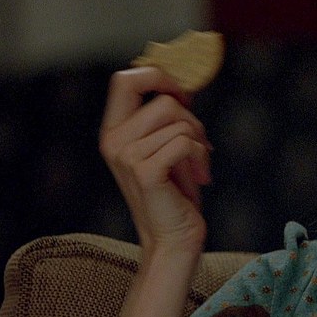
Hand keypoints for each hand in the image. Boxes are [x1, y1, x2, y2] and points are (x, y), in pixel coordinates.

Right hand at [99, 67, 210, 255]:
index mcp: (114, 131)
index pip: (125, 79)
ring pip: (180, 122)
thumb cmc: (174, 193)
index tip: (182, 95)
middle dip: (192, 119)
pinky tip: (201, 176)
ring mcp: (127, 156)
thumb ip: (166, 117)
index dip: (159, 77)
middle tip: (199, 143)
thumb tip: (184, 83)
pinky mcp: (145, 172)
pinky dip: (202, 157)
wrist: (172, 239)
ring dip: (200, 143)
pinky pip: (185, 142)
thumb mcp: (165, 146)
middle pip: (164, 100)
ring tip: (198, 165)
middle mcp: (114, 140)